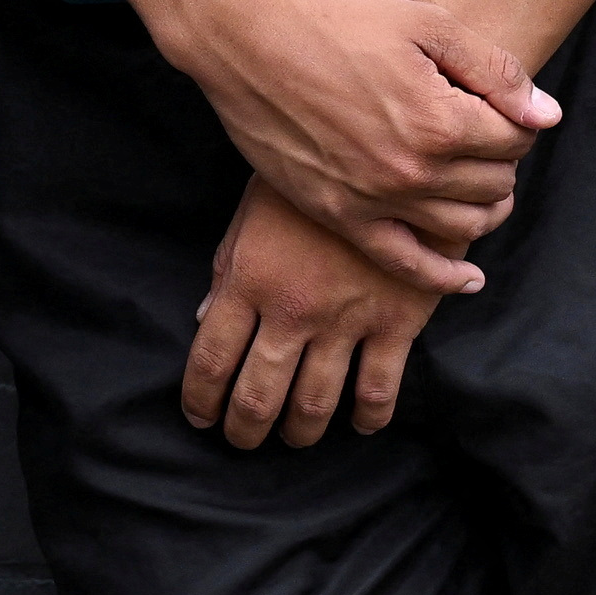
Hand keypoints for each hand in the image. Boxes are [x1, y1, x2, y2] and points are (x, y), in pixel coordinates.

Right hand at [163, 0, 554, 297]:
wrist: (249, 40)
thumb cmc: (336, 21)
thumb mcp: (426, 24)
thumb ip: (494, 70)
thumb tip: (547, 116)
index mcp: (441, 121)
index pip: (516, 139)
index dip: (519, 120)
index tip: (501, 106)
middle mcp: (413, 171)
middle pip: (495, 184)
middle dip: (502, 160)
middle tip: (486, 136)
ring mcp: (376, 201)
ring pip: (463, 227)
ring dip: (486, 208)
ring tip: (481, 186)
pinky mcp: (341, 216)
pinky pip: (406, 264)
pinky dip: (445, 276)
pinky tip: (468, 277)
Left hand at [184, 181, 445, 447]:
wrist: (393, 153)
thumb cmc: (312, 178)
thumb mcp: (255, 209)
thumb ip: (228, 265)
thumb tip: (205, 317)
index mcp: (250, 278)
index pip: (211, 359)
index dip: (200, 399)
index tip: (199, 416)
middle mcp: (293, 308)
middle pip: (258, 394)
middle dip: (244, 428)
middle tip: (241, 440)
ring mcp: (346, 320)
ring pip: (314, 402)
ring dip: (299, 431)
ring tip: (293, 437)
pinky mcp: (396, 323)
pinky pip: (378, 390)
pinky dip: (367, 418)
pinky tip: (359, 424)